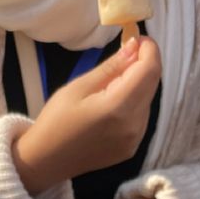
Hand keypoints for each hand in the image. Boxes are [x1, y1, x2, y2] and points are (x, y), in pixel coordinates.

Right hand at [13, 37, 160, 194]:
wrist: (47, 161)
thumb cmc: (56, 121)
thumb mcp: (80, 87)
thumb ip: (112, 67)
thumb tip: (135, 46)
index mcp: (118, 108)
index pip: (150, 70)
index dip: (149, 49)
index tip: (137, 38)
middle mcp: (133, 126)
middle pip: (152, 84)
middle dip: (143, 64)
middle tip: (124, 54)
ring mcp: (135, 140)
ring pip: (147, 100)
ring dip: (138, 84)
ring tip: (112, 83)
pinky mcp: (131, 148)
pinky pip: (141, 117)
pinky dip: (134, 102)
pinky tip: (113, 103)